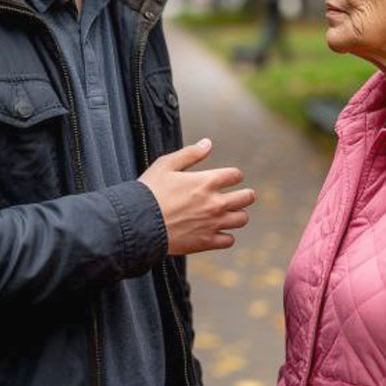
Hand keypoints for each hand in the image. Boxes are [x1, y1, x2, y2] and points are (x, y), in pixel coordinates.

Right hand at [139, 138, 255, 254]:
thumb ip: (190, 154)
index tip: (230, 178)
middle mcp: (215, 202)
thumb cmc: (150, 192)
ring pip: (241, 219)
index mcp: (207, 181)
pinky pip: (229, 240)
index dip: (234, 175)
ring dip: (238, 215)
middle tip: (243, 195)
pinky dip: (226, 236)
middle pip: (246, 197)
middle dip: (246, 194)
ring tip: (231, 213)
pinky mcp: (206, 242)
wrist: (139, 224)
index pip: (235, 175)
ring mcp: (212, 224)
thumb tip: (207, 143)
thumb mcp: (166, 165)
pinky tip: (218, 231)